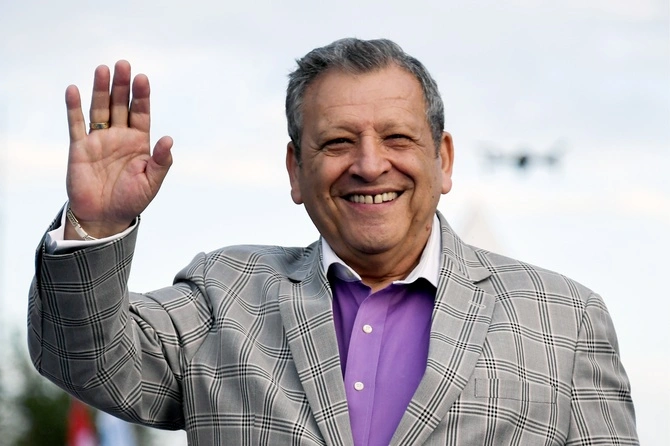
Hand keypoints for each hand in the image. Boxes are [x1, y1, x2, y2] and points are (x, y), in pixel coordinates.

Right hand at [64, 60, 172, 238]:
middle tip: (123, 64)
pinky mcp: (79, 148)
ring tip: (103, 69)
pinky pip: (76, 124)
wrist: (105, 217)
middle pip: (120, 105)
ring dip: (101, 89)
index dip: (142, 96)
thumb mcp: (152, 182)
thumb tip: (169, 139)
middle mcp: (119, 136)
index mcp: (139, 142)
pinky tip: (73, 89)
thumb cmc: (132, 200)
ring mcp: (99, 140)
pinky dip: (73, 107)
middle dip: (122, 85)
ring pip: (99, 108)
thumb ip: (161, 161)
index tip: (142, 78)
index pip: (141, 113)